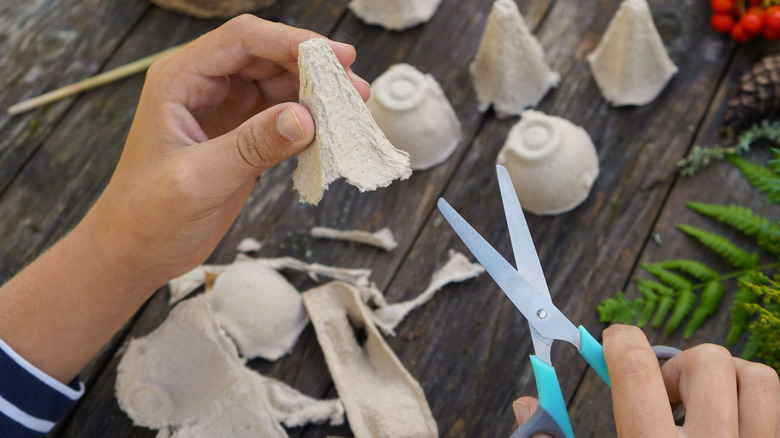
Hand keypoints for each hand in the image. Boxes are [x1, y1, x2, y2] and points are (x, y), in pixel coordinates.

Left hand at [86, 14, 369, 289]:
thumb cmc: (148, 217)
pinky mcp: (241, 137)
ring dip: (316, 94)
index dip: (292, 41)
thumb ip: (251, 147)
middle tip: (354, 89)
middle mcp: (203, 87)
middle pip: (268, 57)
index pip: (243, 41)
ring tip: (351, 109)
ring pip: (279, 85)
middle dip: (313, 68)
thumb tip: (306, 118)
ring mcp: (225, 111)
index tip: (336, 57)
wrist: (135, 253)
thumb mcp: (199, 181)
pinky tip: (330, 132)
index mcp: (180, 80)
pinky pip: (281, 117)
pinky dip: (308, 122)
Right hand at [512, 325, 779, 436]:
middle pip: (704, 361)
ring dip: (725, 380)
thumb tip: (525, 404)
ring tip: (699, 409)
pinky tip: (728, 427)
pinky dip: (754, 404)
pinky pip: (777, 407)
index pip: (636, 366)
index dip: (619, 339)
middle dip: (674, 365)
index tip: (614, 341)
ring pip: (755, 376)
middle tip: (660, 396)